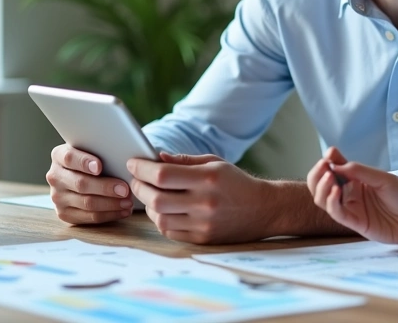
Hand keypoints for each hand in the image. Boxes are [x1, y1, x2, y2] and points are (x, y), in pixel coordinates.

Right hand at [47, 144, 133, 224]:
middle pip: (81, 184)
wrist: (77, 175)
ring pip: (87, 203)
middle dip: (106, 187)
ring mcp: (58, 197)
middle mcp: (55, 177)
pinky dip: (109, 215)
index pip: (70, 158)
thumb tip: (123, 158)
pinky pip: (90, 217)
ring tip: (128, 201)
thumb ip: (99, 150)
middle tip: (125, 189)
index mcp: (59, 156)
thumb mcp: (91, 150)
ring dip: (111, 203)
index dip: (84, 162)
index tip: (99, 166)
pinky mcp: (64, 214)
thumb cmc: (90, 160)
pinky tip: (122, 211)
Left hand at [127, 152, 273, 244]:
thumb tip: (155, 158)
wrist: (264, 209)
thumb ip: (183, 161)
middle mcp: (205, 203)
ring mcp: (203, 224)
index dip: (142, 169)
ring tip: (150, 195)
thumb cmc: (235, 182)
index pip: (163, 175)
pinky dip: (161, 220)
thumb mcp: (214, 163)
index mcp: (207, 179)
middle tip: (136, 180)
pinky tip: (163, 210)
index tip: (133, 163)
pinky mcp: (203, 239)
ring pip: (160, 218)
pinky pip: (170, 232)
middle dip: (139, 187)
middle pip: (156, 199)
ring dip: (148, 206)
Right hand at [307, 147, 397, 246]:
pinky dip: (332, 202)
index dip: (327, 162)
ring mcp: (352, 209)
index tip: (329, 156)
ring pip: (323, 200)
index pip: (333, 169)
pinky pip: (336, 213)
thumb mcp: (384, 178)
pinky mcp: (355, 224)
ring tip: (329, 177)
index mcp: (356, 179)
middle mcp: (350, 193)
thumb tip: (333, 164)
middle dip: (317, 175)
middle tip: (323, 167)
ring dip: (322, 187)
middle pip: (321, 185)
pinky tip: (336, 191)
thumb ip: (359, 171)